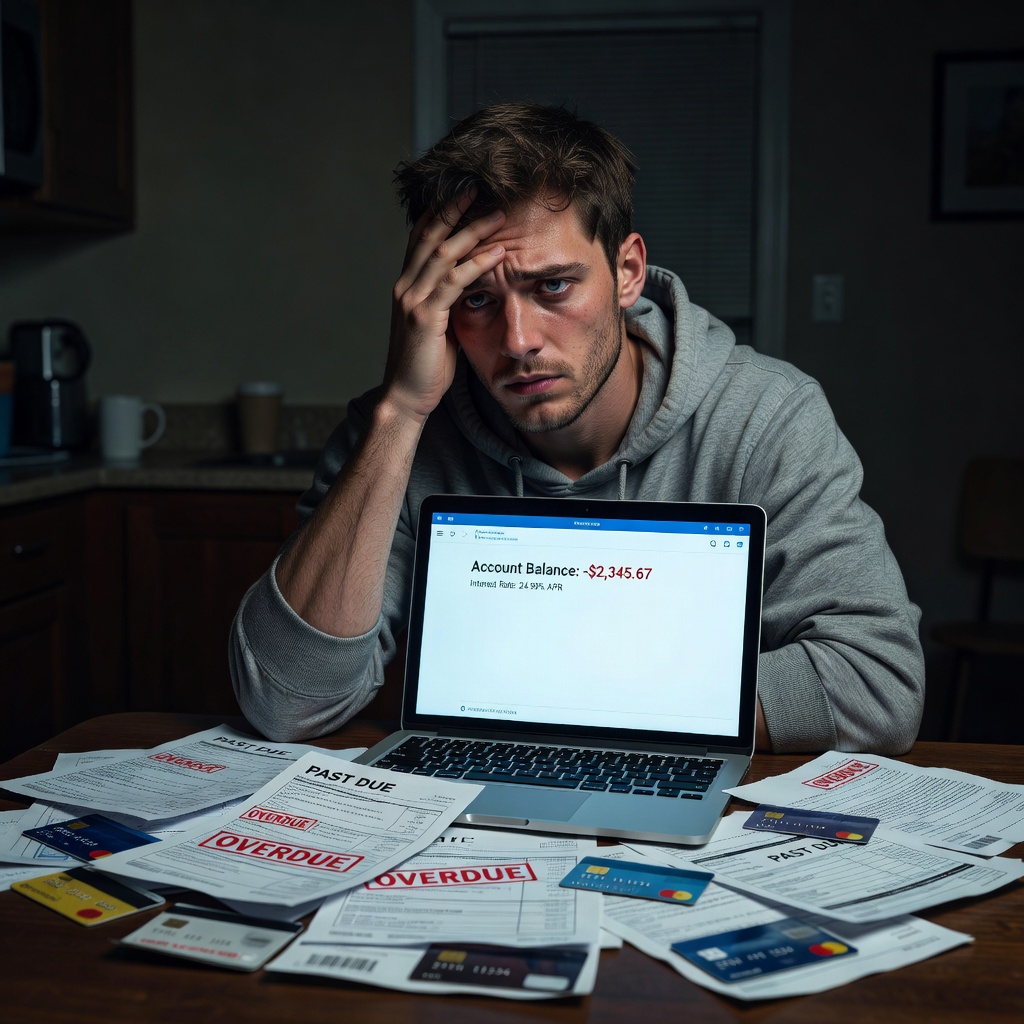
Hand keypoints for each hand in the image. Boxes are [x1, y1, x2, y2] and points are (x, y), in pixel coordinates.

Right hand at [385, 194, 505, 419]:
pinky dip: (477, 264)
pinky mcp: (425, 318)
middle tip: (480, 186)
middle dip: (455, 208)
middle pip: (430, 234)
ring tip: (498, 214)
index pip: (420, 236)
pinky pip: (453, 282)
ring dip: (472, 230)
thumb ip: (449, 300)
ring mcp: (412, 300)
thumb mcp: (439, 324)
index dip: (440, 211)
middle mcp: (405, 286)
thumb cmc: (426, 364)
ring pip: (442, 253)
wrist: (406, 396)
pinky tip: (497, 253)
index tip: (464, 191)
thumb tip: (473, 285)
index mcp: (406, 285)